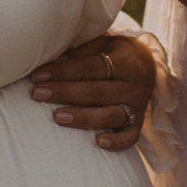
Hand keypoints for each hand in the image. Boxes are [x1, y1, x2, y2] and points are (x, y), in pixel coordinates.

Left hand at [30, 34, 154, 151]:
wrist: (148, 65)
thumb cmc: (114, 53)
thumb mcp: (102, 43)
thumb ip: (80, 53)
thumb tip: (48, 61)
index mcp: (125, 61)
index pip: (90, 67)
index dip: (63, 71)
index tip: (38, 76)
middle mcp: (134, 85)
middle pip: (96, 91)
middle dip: (64, 92)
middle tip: (38, 94)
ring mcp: (138, 106)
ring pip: (110, 115)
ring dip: (83, 117)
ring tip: (57, 117)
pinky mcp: (139, 124)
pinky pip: (130, 137)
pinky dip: (117, 142)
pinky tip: (98, 142)